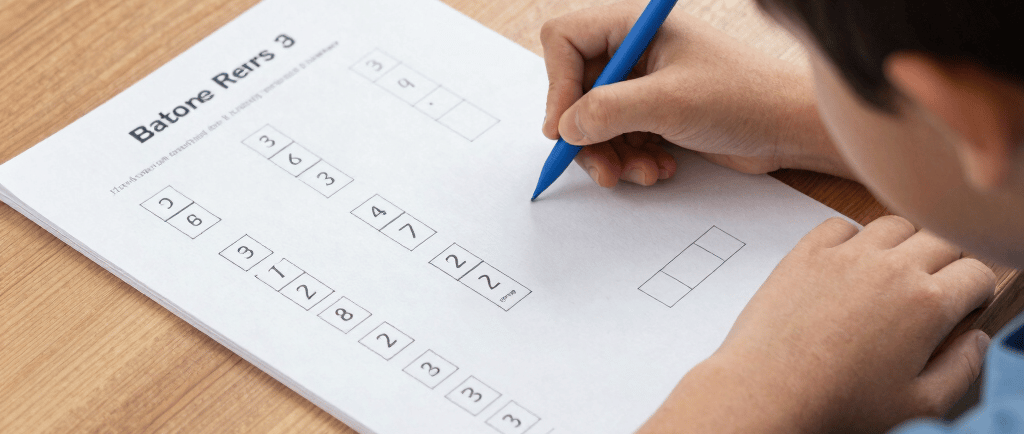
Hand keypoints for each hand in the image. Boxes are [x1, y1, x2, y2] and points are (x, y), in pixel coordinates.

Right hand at [540, 1, 851, 186]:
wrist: (791, 129)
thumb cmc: (744, 98)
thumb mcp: (668, 103)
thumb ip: (607, 111)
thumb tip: (564, 128)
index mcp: (633, 26)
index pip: (564, 42)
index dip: (557, 85)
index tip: (563, 128)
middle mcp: (634, 51)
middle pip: (575, 90)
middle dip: (587, 134)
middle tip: (602, 168)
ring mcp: (644, 83)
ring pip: (595, 122)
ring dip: (611, 154)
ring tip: (641, 173)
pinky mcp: (656, 114)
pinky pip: (619, 139)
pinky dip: (631, 159)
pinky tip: (660, 169)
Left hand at [639, 217, 994, 432]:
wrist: (768, 393)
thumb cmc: (838, 405)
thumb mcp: (920, 404)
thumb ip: (961, 368)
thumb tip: (975, 339)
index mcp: (927, 303)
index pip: (977, 271)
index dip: (974, 290)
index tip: (962, 304)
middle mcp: (890, 268)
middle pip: (942, 238)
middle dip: (945, 262)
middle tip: (931, 290)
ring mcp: (845, 255)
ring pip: (895, 225)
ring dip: (902, 244)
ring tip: (891, 276)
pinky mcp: (806, 253)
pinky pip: (840, 225)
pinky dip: (850, 239)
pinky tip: (846, 267)